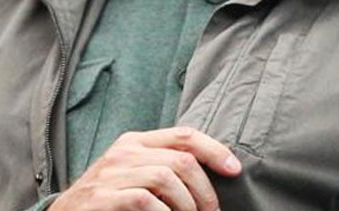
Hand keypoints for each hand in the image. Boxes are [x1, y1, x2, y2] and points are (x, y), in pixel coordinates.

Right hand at [48, 126, 240, 210]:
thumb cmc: (109, 198)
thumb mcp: (133, 173)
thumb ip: (163, 165)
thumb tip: (212, 172)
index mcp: (135, 141)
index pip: (184, 135)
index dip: (215, 150)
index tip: (235, 170)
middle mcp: (124, 152)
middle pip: (182, 160)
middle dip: (205, 191)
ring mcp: (111, 173)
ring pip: (166, 178)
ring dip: (187, 206)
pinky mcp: (103, 197)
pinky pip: (145, 200)